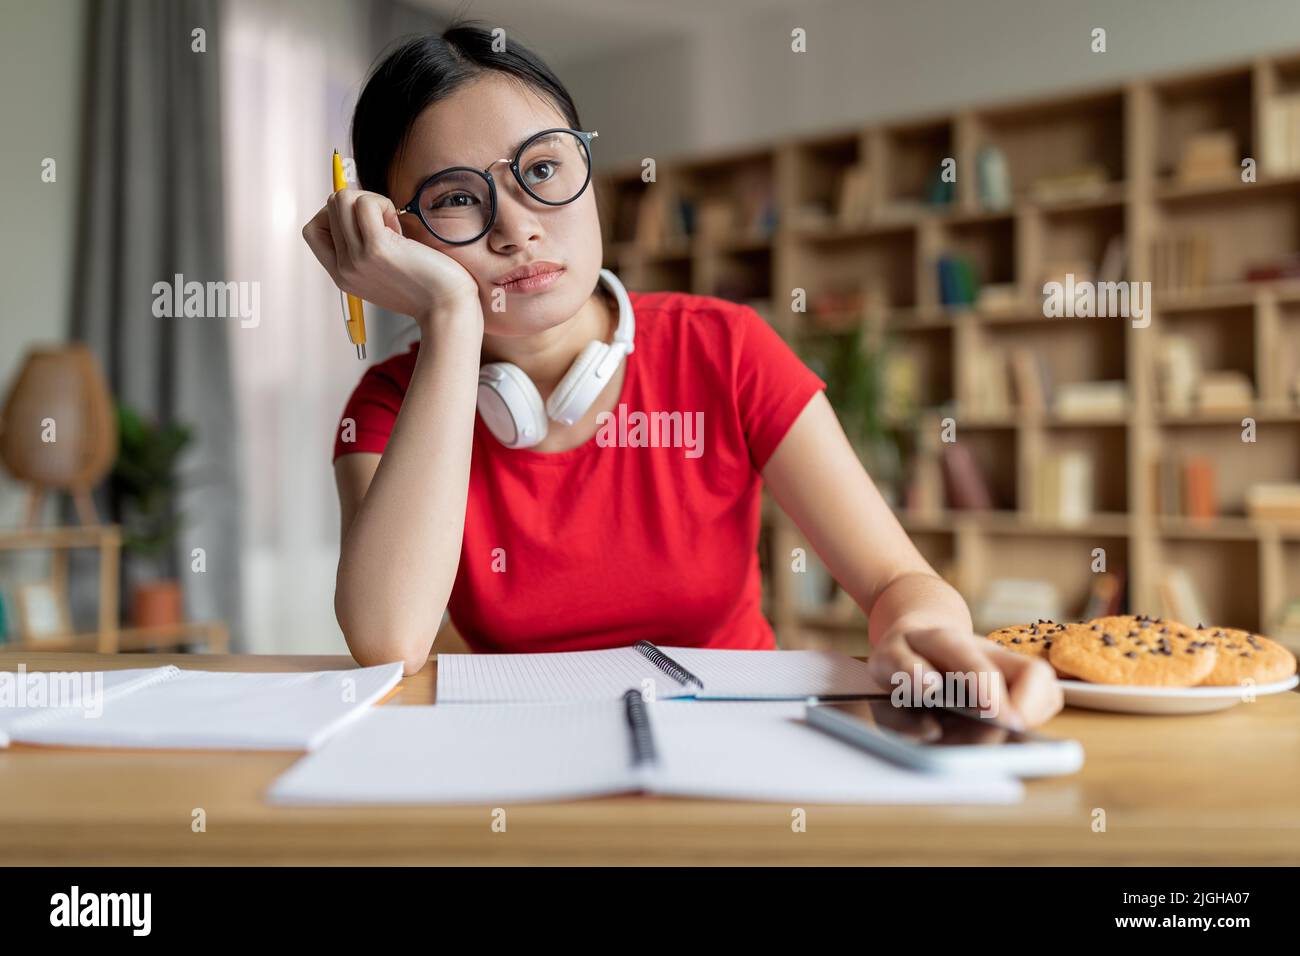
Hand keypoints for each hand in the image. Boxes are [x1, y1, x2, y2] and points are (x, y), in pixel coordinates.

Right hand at [302, 188, 482, 330]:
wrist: (447, 308)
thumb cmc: (427, 287)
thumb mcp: (384, 272)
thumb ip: (364, 250)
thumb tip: (358, 206)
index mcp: (341, 275)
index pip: (313, 230)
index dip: (335, 215)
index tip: (365, 223)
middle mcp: (344, 268)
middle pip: (330, 206)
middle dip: (360, 202)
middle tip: (387, 223)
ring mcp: (356, 258)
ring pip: (341, 199)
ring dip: (371, 200)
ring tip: (393, 224)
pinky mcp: (376, 248)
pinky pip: (365, 203)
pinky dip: (383, 204)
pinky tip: (400, 226)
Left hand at [866, 627, 1062, 728]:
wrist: (921, 632)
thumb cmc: (904, 651)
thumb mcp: (886, 657)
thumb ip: (902, 668)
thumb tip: (928, 685)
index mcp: (948, 641)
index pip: (975, 661)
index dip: (989, 689)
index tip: (1000, 716)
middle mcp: (986, 650)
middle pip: (1032, 671)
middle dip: (1030, 706)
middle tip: (1014, 731)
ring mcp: (1006, 664)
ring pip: (1046, 685)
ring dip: (1037, 713)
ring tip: (1015, 732)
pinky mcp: (1018, 679)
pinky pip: (1045, 697)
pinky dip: (1038, 715)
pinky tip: (1015, 728)